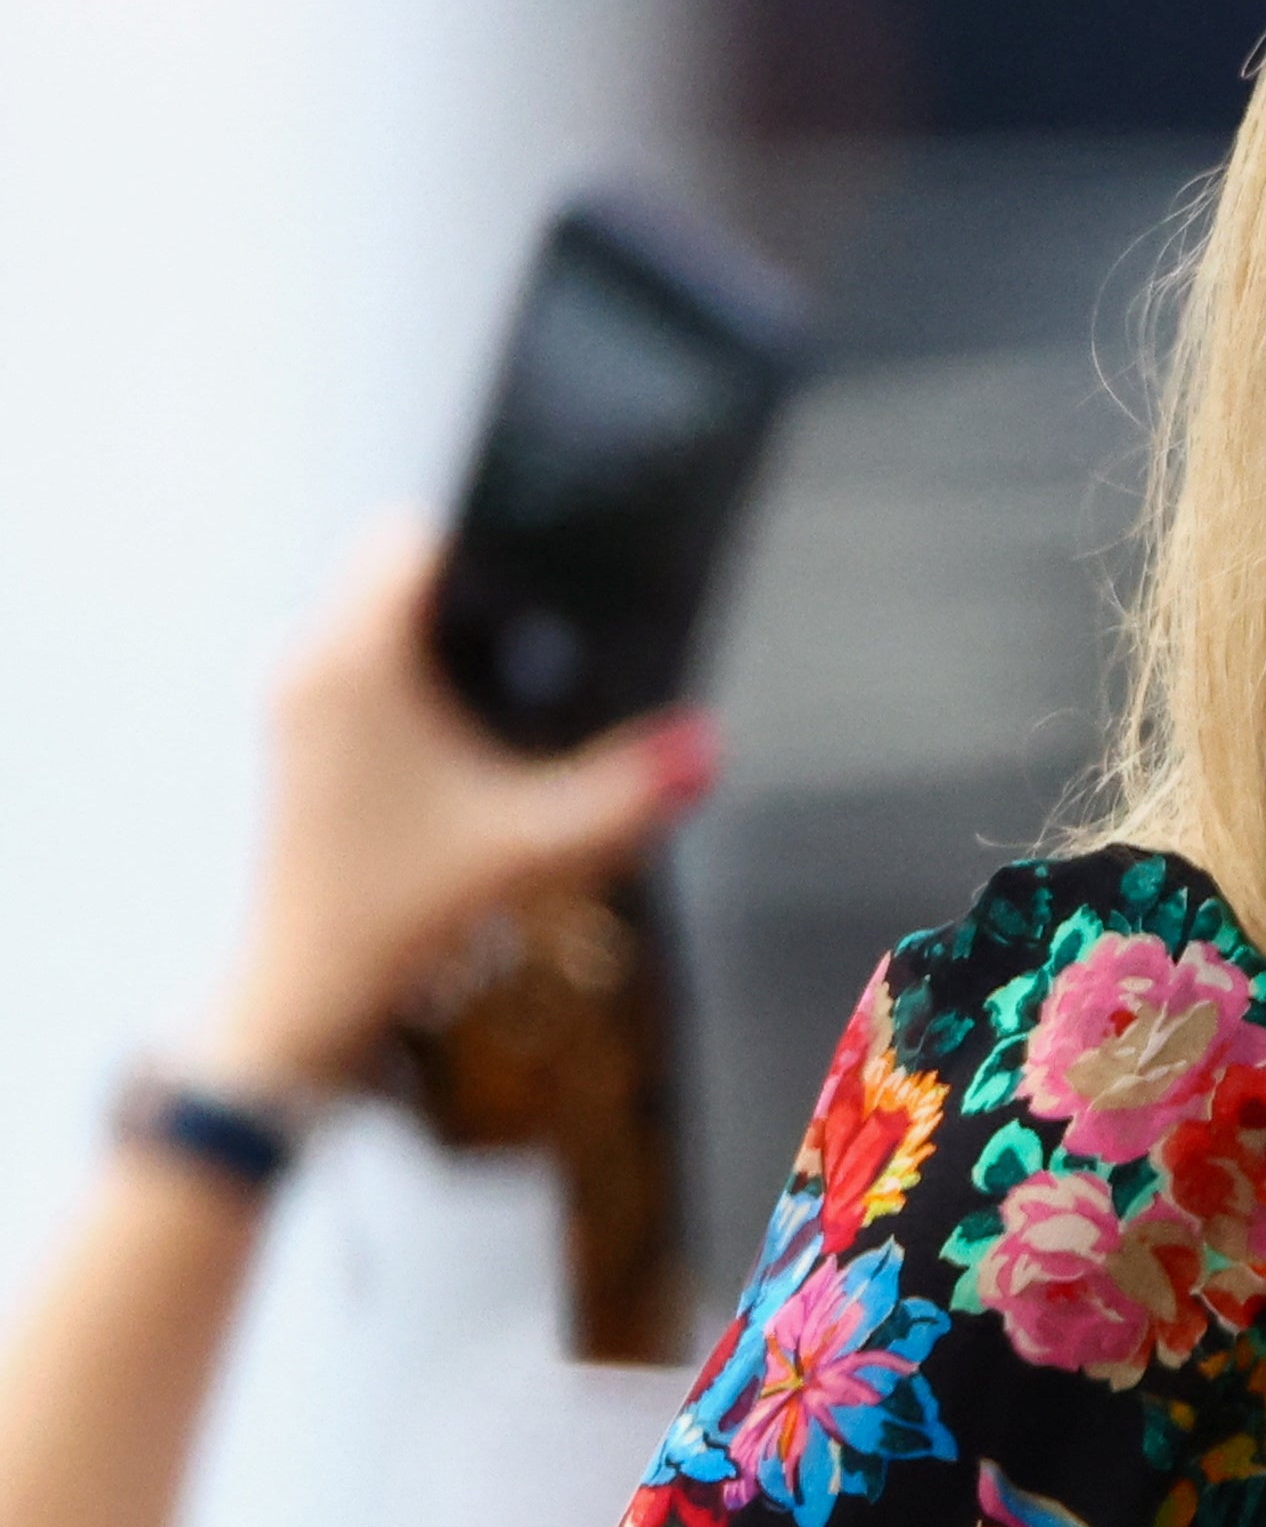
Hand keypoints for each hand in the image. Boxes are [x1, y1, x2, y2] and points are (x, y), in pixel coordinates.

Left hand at [191, 527, 720, 1097]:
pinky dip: (415, 667)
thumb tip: (711, 745)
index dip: (493, 538)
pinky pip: (358, 655)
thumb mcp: (536, 847)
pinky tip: (474, 724)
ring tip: (520, 676)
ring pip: (375, 611)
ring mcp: (293, 695)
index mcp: (354, 660)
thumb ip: (631, 792)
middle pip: (397, 568)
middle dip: (478, 587)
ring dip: (445, 628)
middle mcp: (308, 660)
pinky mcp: (297, 732)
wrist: (311, 987)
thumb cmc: (404, 911)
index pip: (415, 538)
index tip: (557, 567)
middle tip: (552, 628)